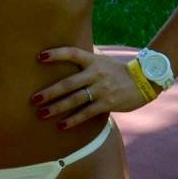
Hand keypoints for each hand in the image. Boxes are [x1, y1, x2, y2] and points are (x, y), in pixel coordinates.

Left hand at [30, 46, 151, 130]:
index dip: (56, 54)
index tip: (40, 57)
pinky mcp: (107, 104)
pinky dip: (73, 120)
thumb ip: (86, 59)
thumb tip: (67, 54)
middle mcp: (96, 74)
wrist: (144, 81)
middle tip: (34, 99)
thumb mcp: (102, 60)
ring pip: (75, 100)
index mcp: (93, 61)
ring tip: (42, 114)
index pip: (72, 53)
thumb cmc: (118, 71)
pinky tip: (61, 125)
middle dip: (50, 92)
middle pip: (68, 83)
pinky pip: (87, 113)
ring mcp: (102, 89)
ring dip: (57, 108)